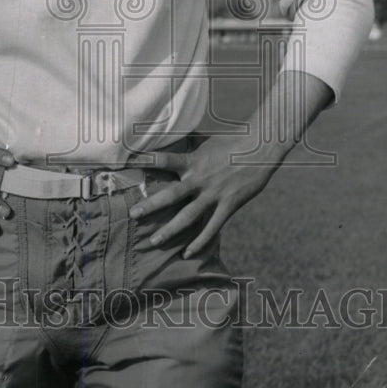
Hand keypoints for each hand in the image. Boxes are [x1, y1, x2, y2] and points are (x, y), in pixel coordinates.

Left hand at [127, 135, 284, 256]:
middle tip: (132, 214)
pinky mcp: (229, 205)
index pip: (164, 159)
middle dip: (150, 205)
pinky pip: (212, 227)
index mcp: (193, 160)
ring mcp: (214, 194)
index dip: (145, 160)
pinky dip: (200, 242)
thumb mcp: (206, 140)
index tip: (126, 163)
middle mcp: (200, 179)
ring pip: (188, 216)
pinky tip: (187, 253)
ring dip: (170, 230)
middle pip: (171, 195)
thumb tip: (171, 134)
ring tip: (153, 241)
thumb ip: (188, 142)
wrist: (261, 148)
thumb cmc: (232, 141)